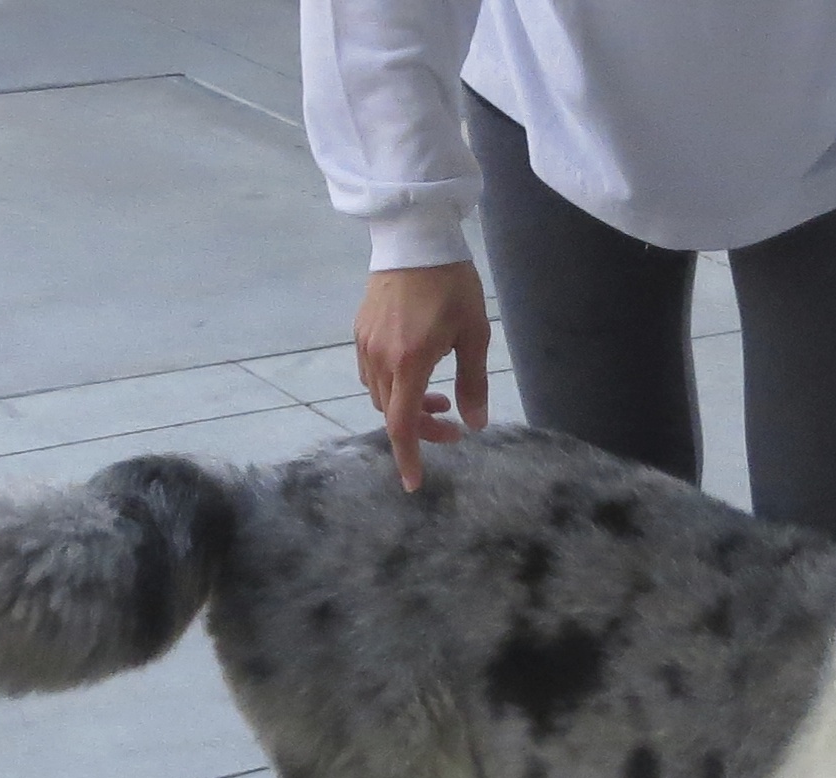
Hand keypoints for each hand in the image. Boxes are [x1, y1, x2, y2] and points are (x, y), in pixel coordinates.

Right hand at [354, 261, 492, 490]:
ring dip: (407, 407)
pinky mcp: (360, 332)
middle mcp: (380, 358)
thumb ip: (474, 382)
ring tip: (439, 397)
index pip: (401, 424)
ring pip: (379, 396)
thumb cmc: (452, 283)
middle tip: (452, 426)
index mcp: (409, 362)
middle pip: (392, 414)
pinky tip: (415, 374)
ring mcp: (365, 344)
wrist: (415, 237)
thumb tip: (475, 424)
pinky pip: (371, 375)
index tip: (414, 483)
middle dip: (420, 429)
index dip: (409, 457)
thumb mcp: (474, 334)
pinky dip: (393, 388)